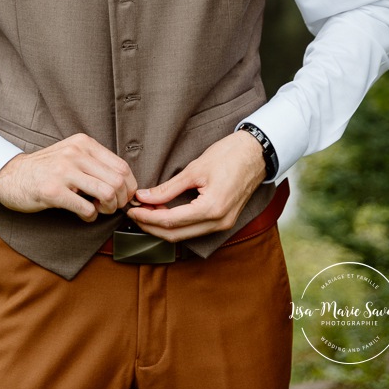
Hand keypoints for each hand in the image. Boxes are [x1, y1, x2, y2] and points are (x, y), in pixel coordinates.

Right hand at [0, 133, 137, 222]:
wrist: (11, 175)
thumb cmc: (45, 169)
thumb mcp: (71, 155)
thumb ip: (95, 163)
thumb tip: (124, 183)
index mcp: (83, 143)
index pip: (122, 166)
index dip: (129, 187)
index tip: (123, 197)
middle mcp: (75, 153)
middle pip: (118, 181)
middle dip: (120, 200)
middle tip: (110, 207)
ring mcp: (63, 171)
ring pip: (107, 193)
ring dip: (107, 209)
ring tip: (97, 210)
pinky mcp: (53, 191)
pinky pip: (86, 208)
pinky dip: (90, 217)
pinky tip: (84, 216)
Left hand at [126, 130, 265, 241]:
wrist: (256, 153)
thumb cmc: (229, 155)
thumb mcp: (194, 169)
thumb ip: (168, 188)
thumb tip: (144, 197)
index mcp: (212, 209)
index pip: (170, 221)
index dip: (147, 217)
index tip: (131, 209)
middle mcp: (218, 223)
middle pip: (175, 235)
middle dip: (151, 226)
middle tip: (133, 212)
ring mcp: (223, 225)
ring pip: (184, 236)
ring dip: (162, 227)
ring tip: (145, 211)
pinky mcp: (224, 221)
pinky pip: (195, 230)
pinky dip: (177, 224)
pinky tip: (164, 212)